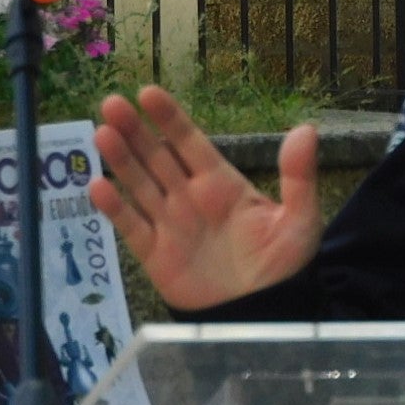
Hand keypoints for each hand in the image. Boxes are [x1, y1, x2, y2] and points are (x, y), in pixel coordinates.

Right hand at [89, 85, 322, 309]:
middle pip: (157, 158)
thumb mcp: (299, 219)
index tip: (147, 92)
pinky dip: (115, 208)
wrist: (263, 312)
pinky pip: (131, 227)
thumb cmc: (282, 265)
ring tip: (102, 133)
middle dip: (135, 131)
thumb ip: (298, 176)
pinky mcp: (155, 255)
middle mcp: (191, 198)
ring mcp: (170, 225)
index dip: (170, 119)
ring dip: (120, 160)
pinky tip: (98, 187)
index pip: (191, 143)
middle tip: (111, 104)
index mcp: (223, 185)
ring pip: (139, 185)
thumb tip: (306, 129)